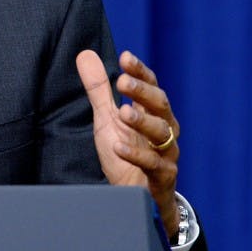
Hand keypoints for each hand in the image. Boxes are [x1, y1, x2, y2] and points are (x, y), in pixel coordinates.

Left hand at [76, 49, 180, 236]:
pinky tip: (119, 147)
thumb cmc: (124, 153)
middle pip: (161, 105)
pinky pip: (154, 164)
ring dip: (143, 121)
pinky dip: (137, 155)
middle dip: (143, 92)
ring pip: (163, 133)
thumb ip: (98, 89)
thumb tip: (85, 54)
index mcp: (152, 113)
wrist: (134, 195)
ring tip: (123, 112)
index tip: (126, 57)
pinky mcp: (163, 177)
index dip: (140, 72)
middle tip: (122, 81)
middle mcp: (164, 130)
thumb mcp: (107, 118)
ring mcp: (166, 153)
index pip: (151, 86)